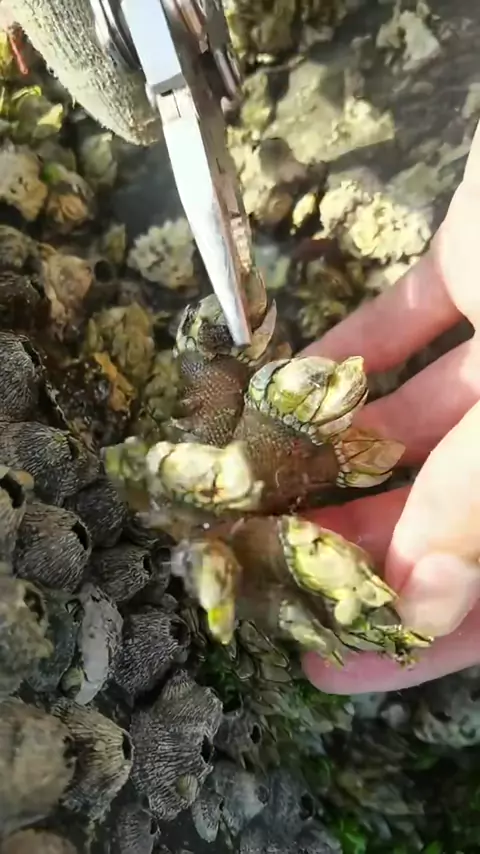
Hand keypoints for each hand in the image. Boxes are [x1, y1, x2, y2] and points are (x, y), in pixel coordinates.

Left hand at [301, 120, 479, 694]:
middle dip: (348, 541)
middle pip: (439, 510)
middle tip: (257, 568)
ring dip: (331, 454)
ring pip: (411, 426)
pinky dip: (342, 357)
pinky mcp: (477, 273)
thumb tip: (417, 597)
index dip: (414, 640)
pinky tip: (275, 391)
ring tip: (244, 491)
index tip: (323, 665)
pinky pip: (400, 328)